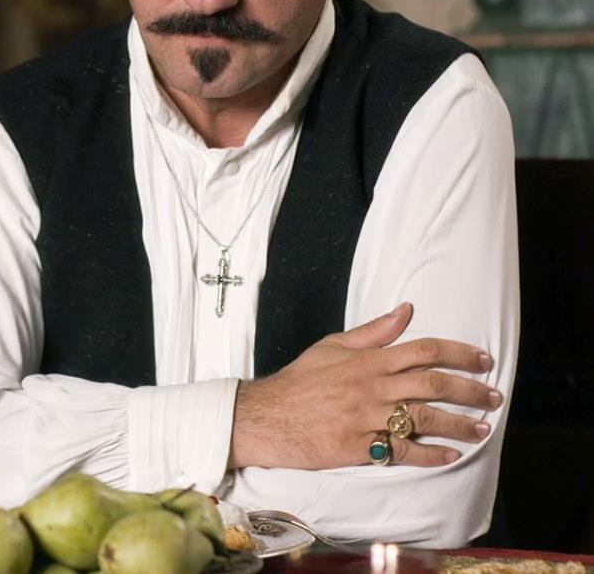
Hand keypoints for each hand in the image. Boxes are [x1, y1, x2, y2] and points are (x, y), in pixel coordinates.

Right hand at [229, 302, 500, 469]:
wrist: (270, 415)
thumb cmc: (302, 379)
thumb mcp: (333, 345)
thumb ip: (373, 331)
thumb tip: (405, 310)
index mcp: (369, 360)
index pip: (424, 350)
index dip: (459, 354)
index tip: (482, 360)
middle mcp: (372, 386)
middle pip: (433, 384)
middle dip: (470, 390)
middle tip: (494, 396)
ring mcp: (367, 417)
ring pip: (425, 419)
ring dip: (459, 424)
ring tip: (483, 428)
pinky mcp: (360, 446)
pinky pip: (404, 452)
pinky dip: (430, 454)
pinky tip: (450, 455)